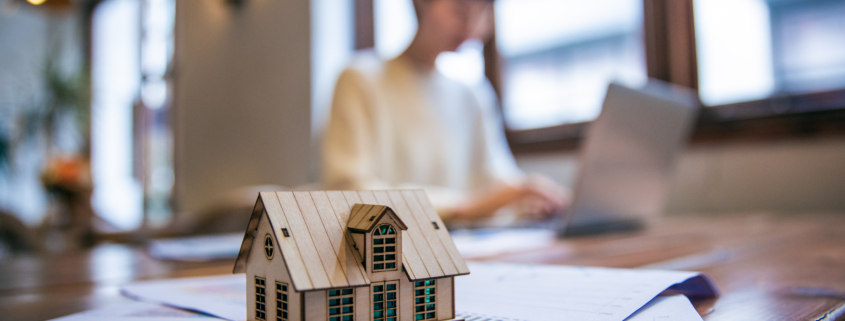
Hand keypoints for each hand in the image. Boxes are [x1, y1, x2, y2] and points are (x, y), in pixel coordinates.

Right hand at [445, 174, 569, 222]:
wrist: (465, 209)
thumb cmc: (482, 212)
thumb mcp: (506, 209)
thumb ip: (523, 208)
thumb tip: (542, 210)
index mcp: (511, 185)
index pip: (534, 183)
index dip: (549, 189)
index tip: (561, 197)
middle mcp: (511, 183)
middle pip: (537, 182)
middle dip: (552, 190)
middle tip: (565, 200)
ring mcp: (507, 187)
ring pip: (533, 186)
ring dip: (548, 194)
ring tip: (559, 204)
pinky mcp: (505, 194)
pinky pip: (526, 194)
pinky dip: (538, 199)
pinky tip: (546, 208)